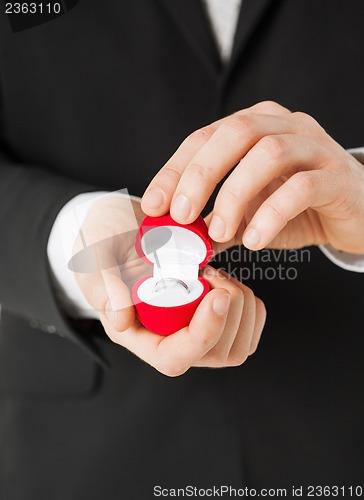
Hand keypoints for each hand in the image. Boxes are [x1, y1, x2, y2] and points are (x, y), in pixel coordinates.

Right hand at [73, 196, 265, 375]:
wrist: (123, 226)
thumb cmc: (106, 241)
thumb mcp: (95, 256)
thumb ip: (104, 286)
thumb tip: (121, 320)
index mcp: (136, 333)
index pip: (174, 356)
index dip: (202, 333)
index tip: (217, 296)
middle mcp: (166, 339)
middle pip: (213, 354)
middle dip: (227, 311)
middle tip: (210, 272)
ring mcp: (192, 332)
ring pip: (236, 345)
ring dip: (240, 305)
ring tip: (215, 275)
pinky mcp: (214, 321)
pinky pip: (248, 328)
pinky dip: (250, 304)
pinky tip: (227, 281)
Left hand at [141, 101, 363, 253]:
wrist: (353, 213)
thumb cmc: (295, 209)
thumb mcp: (247, 215)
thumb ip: (215, 223)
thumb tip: (176, 244)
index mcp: (255, 127)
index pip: (205, 137)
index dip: (175, 169)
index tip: (153, 205)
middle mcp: (284, 126)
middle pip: (237, 132)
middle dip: (201, 174)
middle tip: (181, 215)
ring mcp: (315, 146)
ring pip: (269, 154)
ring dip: (235, 195)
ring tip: (219, 233)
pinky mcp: (337, 175)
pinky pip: (302, 187)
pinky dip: (272, 214)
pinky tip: (256, 240)